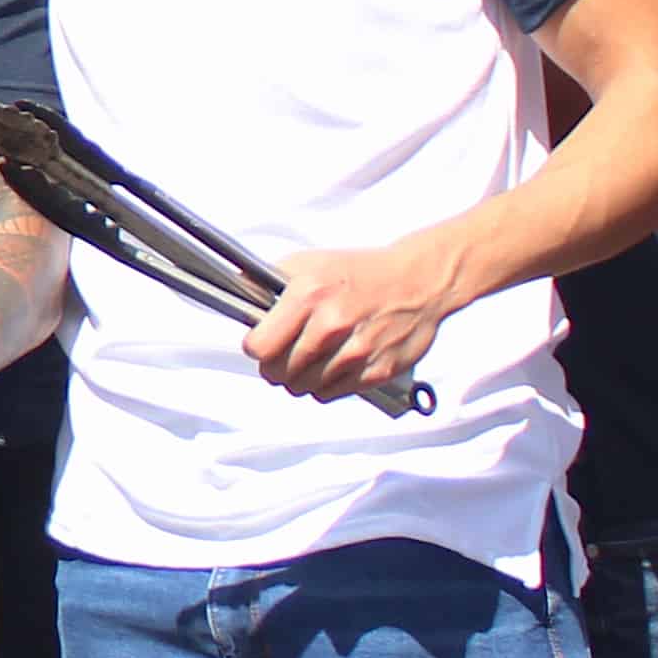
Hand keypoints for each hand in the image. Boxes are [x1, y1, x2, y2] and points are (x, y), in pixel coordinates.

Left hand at [241, 238, 460, 401]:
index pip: (259, 346)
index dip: (257, 346)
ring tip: (310, 360)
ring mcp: (356, 352)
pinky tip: (332, 365)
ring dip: (300, 378)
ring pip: (303, 388)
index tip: (262, 342)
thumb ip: (271, 281)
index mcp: (309, 296)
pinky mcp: (376, 372)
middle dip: (275, 366)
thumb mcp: (310, 263)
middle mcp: (331, 326)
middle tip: (283, 356)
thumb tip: (237, 292)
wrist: (420, 281)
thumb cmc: (361, 273)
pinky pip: (331, 394)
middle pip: (278, 372)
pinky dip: (326, 385)